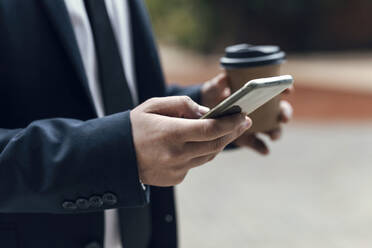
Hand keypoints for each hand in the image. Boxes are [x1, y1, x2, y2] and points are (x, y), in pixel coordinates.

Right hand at [130, 96, 251, 185]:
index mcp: (170, 133)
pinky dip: (200, 152)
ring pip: (208, 156)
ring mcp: (176, 170)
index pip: (209, 129)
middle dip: (232, 132)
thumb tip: (206, 112)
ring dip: (220, 142)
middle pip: (215, 145)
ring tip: (227, 129)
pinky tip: (199, 143)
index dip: (230, 123)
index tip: (243, 115)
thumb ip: (182, 104)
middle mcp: (175, 154)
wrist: (114, 156)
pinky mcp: (175, 179)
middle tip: (244, 121)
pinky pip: (195, 164)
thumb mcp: (153, 105)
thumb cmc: (134, 126)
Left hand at [201, 73, 293, 154]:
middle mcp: (262, 110)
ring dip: (276, 132)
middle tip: (283, 117)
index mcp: (258, 94)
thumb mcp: (214, 88)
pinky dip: (262, 148)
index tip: (288, 90)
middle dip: (285, 114)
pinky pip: (259, 144)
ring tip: (273, 136)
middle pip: (281, 111)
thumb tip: (224, 78)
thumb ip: (219, 84)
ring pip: (273, 129)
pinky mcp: (249, 139)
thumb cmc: (214, 96)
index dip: (285, 89)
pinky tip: (265, 150)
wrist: (204, 114)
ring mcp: (257, 126)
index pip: (276, 90)